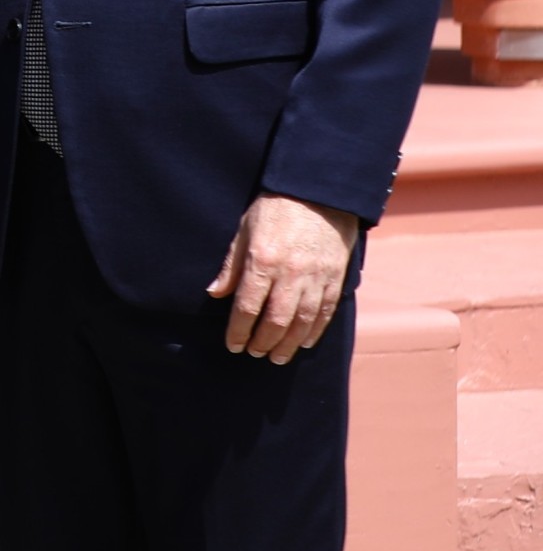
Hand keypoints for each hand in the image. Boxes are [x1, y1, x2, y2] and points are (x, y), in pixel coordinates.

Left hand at [209, 192, 362, 364]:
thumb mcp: (244, 230)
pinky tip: (306, 342)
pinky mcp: (335, 277)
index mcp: (263, 261)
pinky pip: (326, 311)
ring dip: (289, 344)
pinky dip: (315, 331)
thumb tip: (215, 293)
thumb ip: (232, 265)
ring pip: (303, 321)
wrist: (319, 193)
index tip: (233, 345)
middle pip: (276, 320)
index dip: (239, 330)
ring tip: (278, 357)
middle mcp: (291, 274)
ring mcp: (316, 277)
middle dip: (264, 341)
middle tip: (255, 354)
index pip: (248, 306)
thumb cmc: (275, 208)